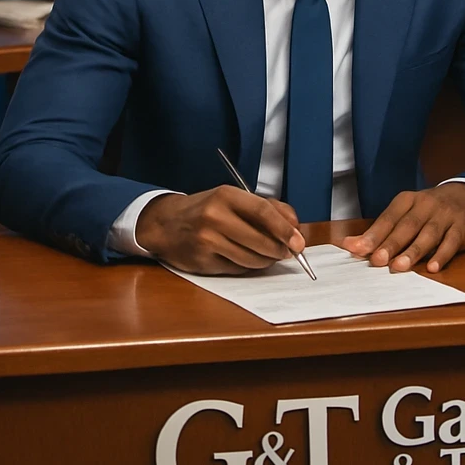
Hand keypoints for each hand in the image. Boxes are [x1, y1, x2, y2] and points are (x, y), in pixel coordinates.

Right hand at [136, 187, 305, 274]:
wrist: (166, 223)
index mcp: (226, 195)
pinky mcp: (203, 262)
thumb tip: (294, 228)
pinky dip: (248, 267)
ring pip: (251, 259)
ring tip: (267, 255)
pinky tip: (245, 258)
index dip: (284, 229)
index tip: (298, 242)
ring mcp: (207, 241)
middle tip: (288, 252)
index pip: (263, 212)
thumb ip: (267, 208)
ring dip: (266, 261)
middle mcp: (215, 217)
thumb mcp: (233, 198)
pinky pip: (237, 269)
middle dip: (280, 250)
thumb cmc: (206, 209)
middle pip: (260, 240)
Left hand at [341, 183, 464, 273]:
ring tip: (400, 266)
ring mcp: (445, 216)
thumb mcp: (405, 213)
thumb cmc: (429, 210)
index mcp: (407, 200)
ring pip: (428, 234)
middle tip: (377, 260)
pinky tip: (433, 267)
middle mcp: (425, 205)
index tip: (357, 249)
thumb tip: (350, 245)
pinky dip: (442, 255)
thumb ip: (380, 231)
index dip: (373, 234)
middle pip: (406, 226)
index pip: (388, 218)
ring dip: (413, 251)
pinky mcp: (461, 228)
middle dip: (391, 244)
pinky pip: (451, 242)